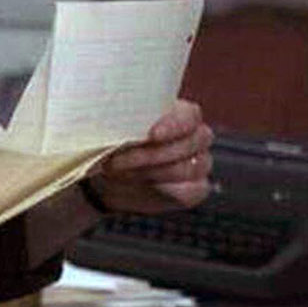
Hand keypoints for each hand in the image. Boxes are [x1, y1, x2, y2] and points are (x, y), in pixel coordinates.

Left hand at [85, 100, 212, 214]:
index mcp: (183, 114)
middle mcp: (197, 137)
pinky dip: (162, 190)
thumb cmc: (113, 142)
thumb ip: (121, 121)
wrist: (108, 175)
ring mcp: (199, 164)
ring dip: (150, 172)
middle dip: (151, 154)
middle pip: (189, 144)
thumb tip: (109, 118)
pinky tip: (138, 185)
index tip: (152, 135)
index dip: (173, 125)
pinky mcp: (195, 189)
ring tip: (119, 172)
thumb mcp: (113, 127)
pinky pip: (190, 191)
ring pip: (189, 168)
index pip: (189, 116)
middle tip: (117, 160)